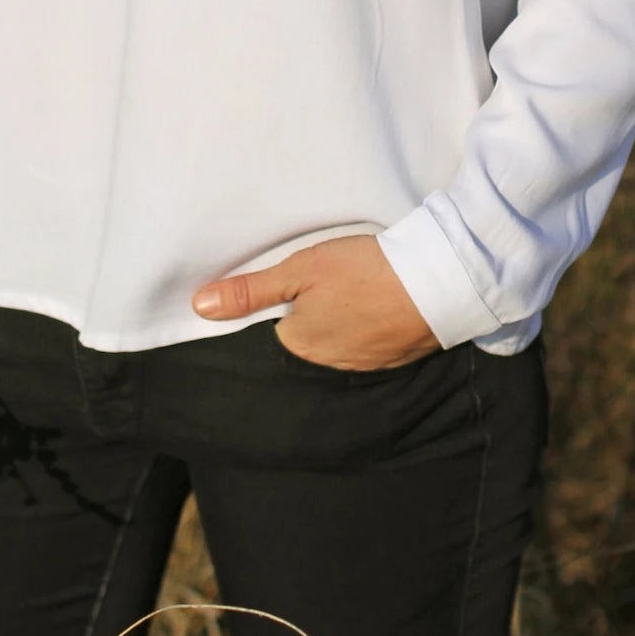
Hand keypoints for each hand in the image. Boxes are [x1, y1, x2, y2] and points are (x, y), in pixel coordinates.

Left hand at [192, 235, 441, 370]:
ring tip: (340, 300)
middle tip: (312, 292)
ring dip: (333, 328)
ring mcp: (362, 366)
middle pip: (302, 344)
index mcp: (299, 345)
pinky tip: (366, 312)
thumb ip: (250, 291)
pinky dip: (360, 334)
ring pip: (333, 349)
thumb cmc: (362, 272)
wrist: (436, 283)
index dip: (269, 314)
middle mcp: (327, 366)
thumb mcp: (300, 269)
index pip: (269, 336)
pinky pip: (363, 350)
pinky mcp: (391, 359)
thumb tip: (198, 306)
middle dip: (302, 323)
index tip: (275, 296)